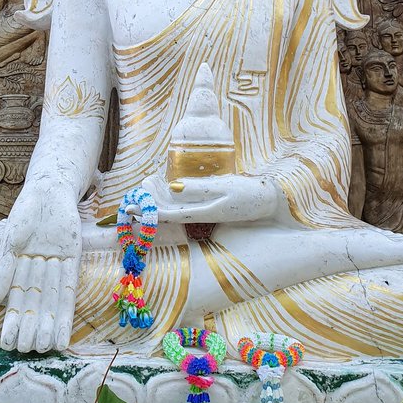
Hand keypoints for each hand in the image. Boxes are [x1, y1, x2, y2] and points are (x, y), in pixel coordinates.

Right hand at [0, 185, 82, 353]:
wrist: (48, 188)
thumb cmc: (26, 211)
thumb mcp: (11, 238)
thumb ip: (4, 267)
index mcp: (19, 266)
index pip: (15, 299)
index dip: (13, 320)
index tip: (7, 343)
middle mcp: (38, 269)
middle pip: (35, 303)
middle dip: (31, 326)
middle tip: (28, 350)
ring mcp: (56, 265)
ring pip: (52, 300)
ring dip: (50, 324)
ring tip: (47, 348)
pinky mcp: (73, 258)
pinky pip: (69, 287)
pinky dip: (67, 309)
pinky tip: (65, 328)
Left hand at [143, 172, 278, 223]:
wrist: (271, 202)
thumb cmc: (249, 193)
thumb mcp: (225, 187)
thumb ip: (199, 188)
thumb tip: (172, 187)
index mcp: (203, 212)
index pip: (168, 214)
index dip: (148, 211)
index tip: (131, 208)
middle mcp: (201, 216)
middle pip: (168, 213)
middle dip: (149, 206)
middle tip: (131, 197)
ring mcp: (205, 212)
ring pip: (175, 209)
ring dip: (159, 201)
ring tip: (145, 187)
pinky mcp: (211, 208)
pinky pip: (185, 206)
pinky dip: (172, 199)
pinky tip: (166, 189)